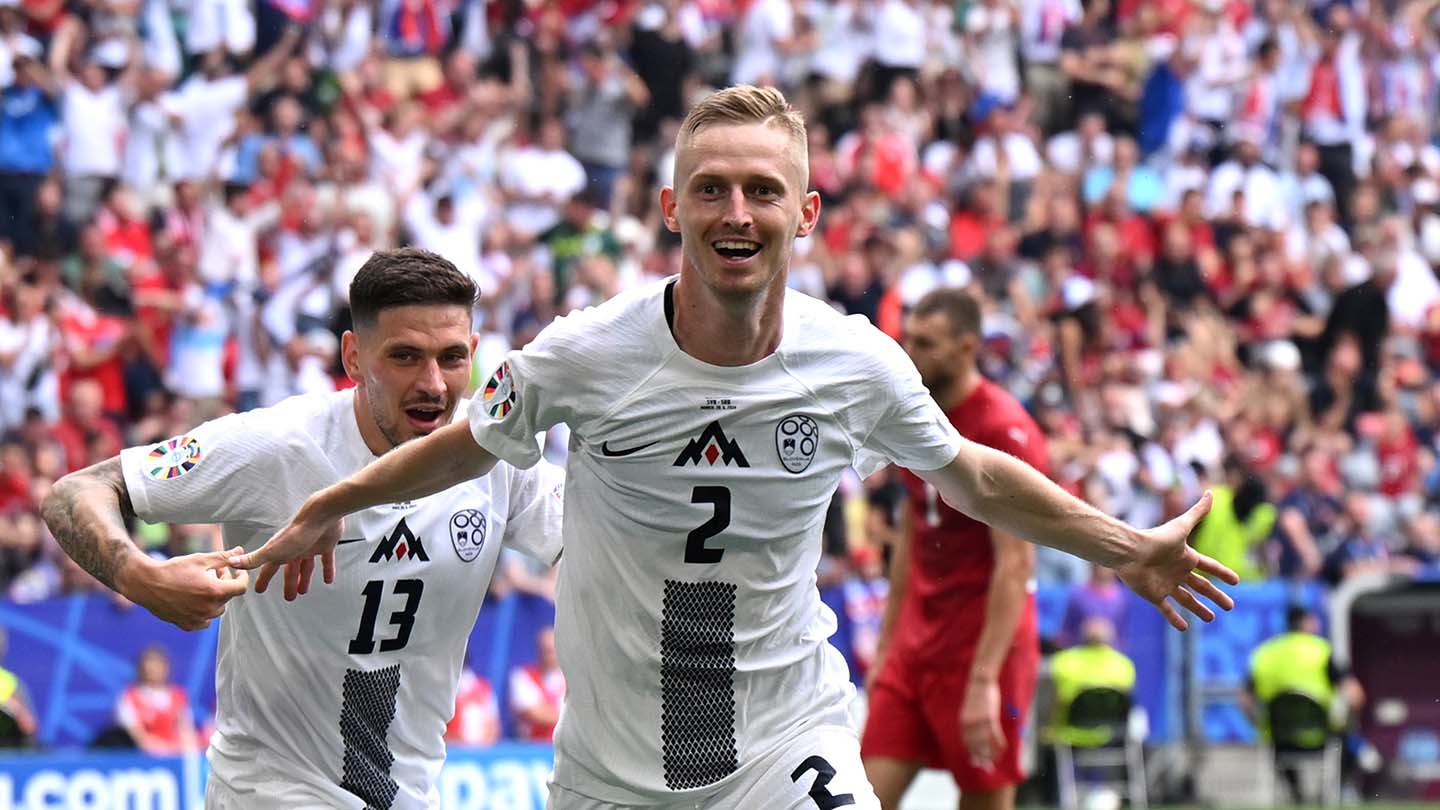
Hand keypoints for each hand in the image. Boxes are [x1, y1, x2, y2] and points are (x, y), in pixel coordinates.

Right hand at [117, 549, 249, 630]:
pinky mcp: (186, 625)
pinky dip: (203, 612)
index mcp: (215, 592)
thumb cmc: (173, 570)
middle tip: (215, 572)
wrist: (147, 583)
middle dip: (225, 583)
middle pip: (228, 597)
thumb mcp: (201, 560)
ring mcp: (197, 619)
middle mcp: (208, 608)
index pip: (241, 587)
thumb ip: (223, 558)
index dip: (242, 577)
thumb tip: (240, 551)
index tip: (237, 571)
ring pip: (217, 610)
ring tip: (203, 584)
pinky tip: (195, 600)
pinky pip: (204, 621)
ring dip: (215, 598)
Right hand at [228, 502, 340, 600]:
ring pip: (306, 567)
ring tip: (303, 591)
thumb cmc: (297, 532)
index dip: (264, 579)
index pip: (269, 568)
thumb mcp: (273, 550)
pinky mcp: (326, 544)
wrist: (321, 516)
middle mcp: (294, 550)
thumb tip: (231, 562)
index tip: (260, 589)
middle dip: (289, 583)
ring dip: (304, 579)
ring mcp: (310, 546)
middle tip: (289, 597)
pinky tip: (328, 580)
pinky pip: (326, 561)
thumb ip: (254, 559)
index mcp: (280, 552)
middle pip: (290, 570)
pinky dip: (327, 570)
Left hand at [961, 677, 1004, 769]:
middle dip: (981, 757)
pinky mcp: (990, 718)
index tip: (976, 762)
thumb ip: (970, 721)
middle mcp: (970, 724)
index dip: (972, 753)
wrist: (980, 681)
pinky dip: (999, 743)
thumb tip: (973, 730)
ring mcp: (980, 721)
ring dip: (992, 753)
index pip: (966, 742)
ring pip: (986, 742)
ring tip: (996, 761)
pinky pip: (995, 735)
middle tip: (987, 767)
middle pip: (976, 745)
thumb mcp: (970, 709)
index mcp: (963, 722)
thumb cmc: (977, 695)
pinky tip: (1003, 749)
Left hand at [1115, 491, 1239, 630]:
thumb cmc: (1156, 538)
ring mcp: (1166, 584)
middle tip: (1230, 607)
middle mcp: (1177, 572)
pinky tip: (1185, 628)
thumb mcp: (1181, 525)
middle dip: (1215, 596)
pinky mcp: (1154, 595)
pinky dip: (1175, 618)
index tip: (1236, 581)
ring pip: (1186, 600)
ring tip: (1211, 618)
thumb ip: (1197, 511)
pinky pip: (1167, 609)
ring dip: (1198, 609)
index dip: (1223, 573)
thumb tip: (1212, 492)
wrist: (1130, 551)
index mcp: (1186, 557)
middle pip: (1202, 586)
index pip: (1210, 567)